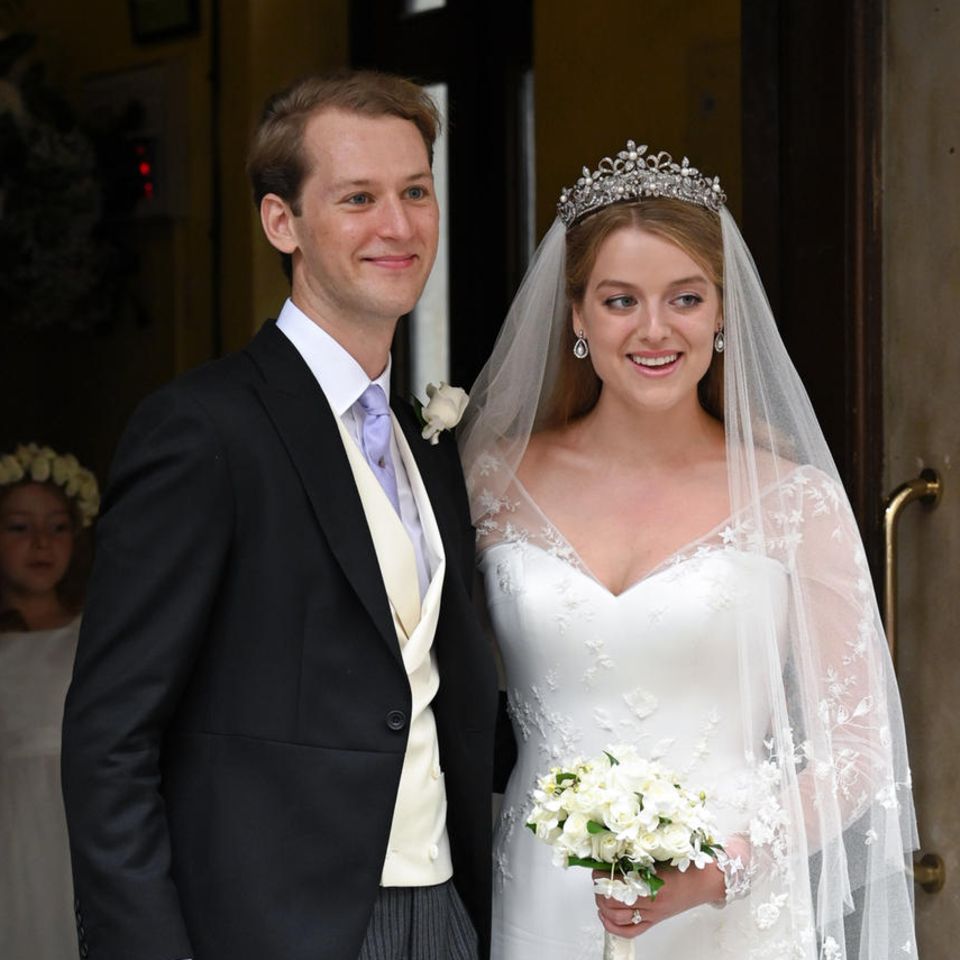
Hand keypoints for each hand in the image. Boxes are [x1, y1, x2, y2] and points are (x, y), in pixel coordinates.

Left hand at [593, 863, 724, 937]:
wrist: (708, 880)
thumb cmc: (690, 864)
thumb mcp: (663, 853)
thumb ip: (640, 854)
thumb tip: (615, 850)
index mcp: (654, 883)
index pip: (618, 884)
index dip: (602, 875)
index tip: (597, 865)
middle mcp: (652, 902)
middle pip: (614, 903)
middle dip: (599, 890)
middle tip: (597, 878)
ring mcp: (653, 913)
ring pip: (618, 918)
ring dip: (603, 906)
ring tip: (600, 894)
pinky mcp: (655, 920)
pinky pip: (631, 931)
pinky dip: (613, 926)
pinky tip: (606, 915)